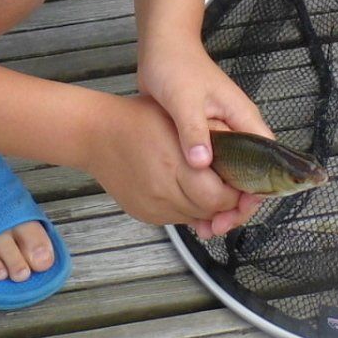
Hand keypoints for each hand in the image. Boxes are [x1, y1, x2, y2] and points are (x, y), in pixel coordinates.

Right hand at [85, 95, 248, 231]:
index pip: (218, 196)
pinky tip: (185, 190)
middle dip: (225, 203)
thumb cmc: (137, 119)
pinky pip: (176, 219)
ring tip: (209, 186)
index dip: (236, 194)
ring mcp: (152, 206)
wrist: (95, 134)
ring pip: (194, 218)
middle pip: (208, 211)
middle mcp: (163, 191)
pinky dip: (186, 208)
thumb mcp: (179, 118)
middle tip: (230, 187)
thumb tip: (239, 157)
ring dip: (206, 207)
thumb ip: (209, 139)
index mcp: (175, 164)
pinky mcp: (144, 214)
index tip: (242, 184)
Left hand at [136, 38, 271, 237]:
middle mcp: (239, 129)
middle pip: (252, 176)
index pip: (267, 163)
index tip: (237, 213)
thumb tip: (202, 164)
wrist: (163, 47)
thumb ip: (194, 131)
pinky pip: (214, 169)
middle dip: (237, 205)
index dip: (258, 192)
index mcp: (244, 119)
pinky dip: (207, 189)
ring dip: (221, 201)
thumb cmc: (177, 67)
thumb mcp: (184, 100)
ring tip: (204, 226)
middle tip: (215, 227)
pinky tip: (192, 206)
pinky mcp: (205, 136)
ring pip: (232, 176)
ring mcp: (223, 133)